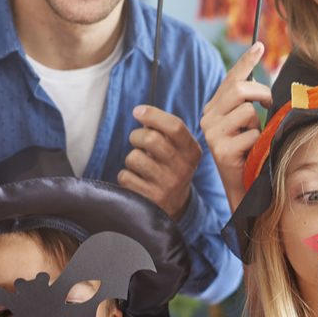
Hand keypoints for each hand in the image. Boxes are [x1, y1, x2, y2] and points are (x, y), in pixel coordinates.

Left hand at [120, 104, 201, 218]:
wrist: (175, 205)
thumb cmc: (170, 166)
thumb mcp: (177, 149)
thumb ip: (164, 130)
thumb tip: (141, 113)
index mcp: (192, 152)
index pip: (175, 127)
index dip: (153, 115)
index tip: (137, 112)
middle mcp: (183, 169)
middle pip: (151, 138)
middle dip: (136, 136)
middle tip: (137, 141)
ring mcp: (167, 185)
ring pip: (134, 158)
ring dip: (131, 158)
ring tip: (140, 165)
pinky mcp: (151, 199)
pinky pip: (125, 176)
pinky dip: (126, 176)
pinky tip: (137, 181)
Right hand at [200, 43, 272, 211]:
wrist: (242, 189)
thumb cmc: (250, 155)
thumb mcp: (249, 126)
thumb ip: (251, 105)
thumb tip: (269, 87)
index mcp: (214, 108)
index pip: (231, 78)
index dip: (247, 61)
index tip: (260, 46)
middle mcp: (208, 118)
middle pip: (239, 89)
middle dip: (261, 93)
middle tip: (269, 104)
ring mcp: (212, 134)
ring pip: (247, 111)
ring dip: (258, 125)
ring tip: (254, 140)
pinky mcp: (221, 150)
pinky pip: (251, 134)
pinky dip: (258, 142)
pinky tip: (251, 154)